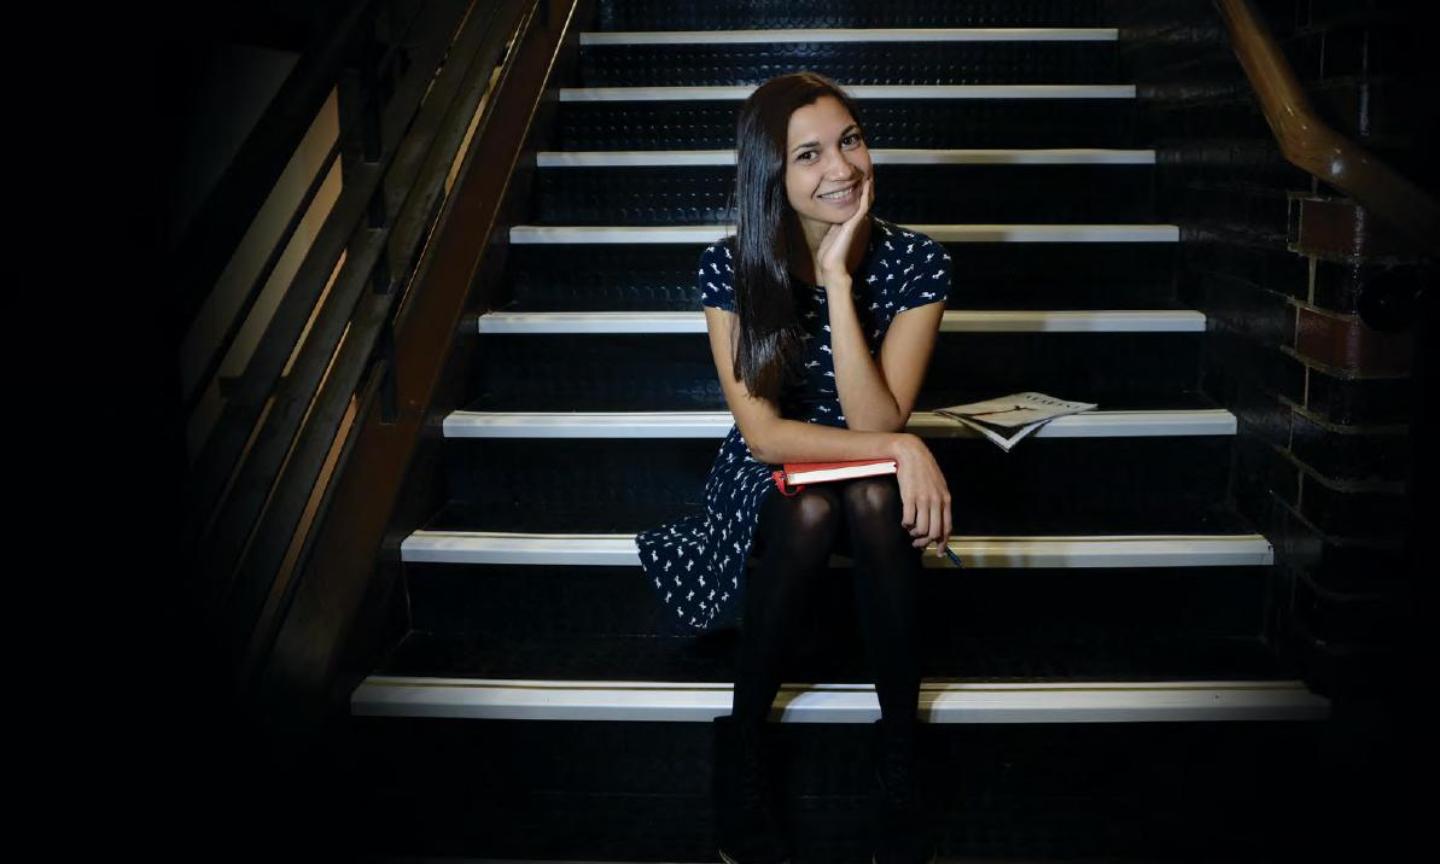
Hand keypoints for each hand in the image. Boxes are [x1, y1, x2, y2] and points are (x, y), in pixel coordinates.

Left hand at [814, 174, 873, 289]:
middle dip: (866, 187)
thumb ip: (833, 224)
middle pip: (864, 200)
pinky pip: (862, 206)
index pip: (857, 203)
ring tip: (869, 175)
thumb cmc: (829, 251)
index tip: (860, 178)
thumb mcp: (830, 232)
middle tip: (867, 172)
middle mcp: (854, 220)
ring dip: (868, 188)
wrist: (831, 264)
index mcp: (849, 221)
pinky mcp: (854, 223)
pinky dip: (865, 195)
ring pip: (865, 201)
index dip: (860, 191)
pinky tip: (866, 184)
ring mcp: (856, 222)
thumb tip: (830, 216)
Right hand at [889, 433, 952, 555]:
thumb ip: (940, 502)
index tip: (938, 552)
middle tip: (917, 544)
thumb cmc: (924, 470)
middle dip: (925, 542)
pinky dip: (906, 524)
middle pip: (934, 532)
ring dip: (914, 534)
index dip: (943, 542)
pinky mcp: (909, 497)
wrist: (912, 453)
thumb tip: (937, 520)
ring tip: (910, 531)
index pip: (947, 527)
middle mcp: (936, 501)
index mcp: (945, 499)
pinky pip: (908, 520)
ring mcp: (923, 500)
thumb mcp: (938, 486)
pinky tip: (904, 521)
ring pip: (921, 529)